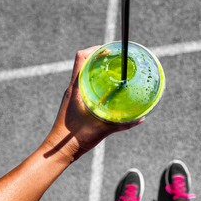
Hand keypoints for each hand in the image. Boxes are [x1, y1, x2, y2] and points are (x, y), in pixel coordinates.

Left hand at [43, 46, 143, 161]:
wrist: (59, 150)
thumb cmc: (75, 138)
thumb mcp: (102, 129)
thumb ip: (122, 124)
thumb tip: (141, 118)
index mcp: (76, 89)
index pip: (81, 58)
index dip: (95, 49)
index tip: (109, 50)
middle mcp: (72, 89)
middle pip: (84, 64)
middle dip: (99, 58)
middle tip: (116, 60)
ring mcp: (72, 96)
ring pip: (84, 75)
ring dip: (97, 70)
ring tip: (113, 72)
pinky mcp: (74, 104)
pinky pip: (85, 86)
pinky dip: (95, 83)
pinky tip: (107, 91)